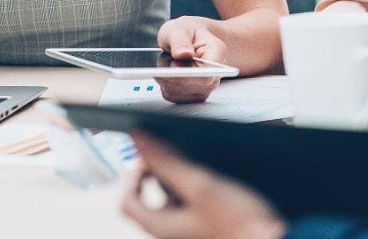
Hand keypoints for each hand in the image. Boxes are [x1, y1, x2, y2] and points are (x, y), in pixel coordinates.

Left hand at [122, 132, 285, 238]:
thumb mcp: (200, 185)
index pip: (126, 201)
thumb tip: (138, 139)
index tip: (149, 156)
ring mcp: (189, 233)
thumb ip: (166, 161)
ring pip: (172, 202)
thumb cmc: (241, 223)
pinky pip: (191, 207)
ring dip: (181, 180)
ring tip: (202, 167)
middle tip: (175, 155)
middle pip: (149, 199)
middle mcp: (171, 234)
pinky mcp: (207, 230)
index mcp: (161, 228)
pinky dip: (197, 190)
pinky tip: (217, 181)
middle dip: (159, 173)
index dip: (131, 174)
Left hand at [156, 17, 227, 103]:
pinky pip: (171, 95)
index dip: (186, 75)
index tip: (172, 66)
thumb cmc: (187, 32)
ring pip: (176, 91)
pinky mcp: (191, 96)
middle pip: (187, 85)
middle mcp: (214, 75)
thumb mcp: (179, 28)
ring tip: (169, 60)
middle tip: (168, 55)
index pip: (205, 76)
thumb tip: (182, 54)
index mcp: (217, 54)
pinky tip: (168, 71)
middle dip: (169, 71)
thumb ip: (180, 40)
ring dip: (165, 77)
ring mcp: (205, 88)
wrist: (190, 38)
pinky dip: (164, 83)